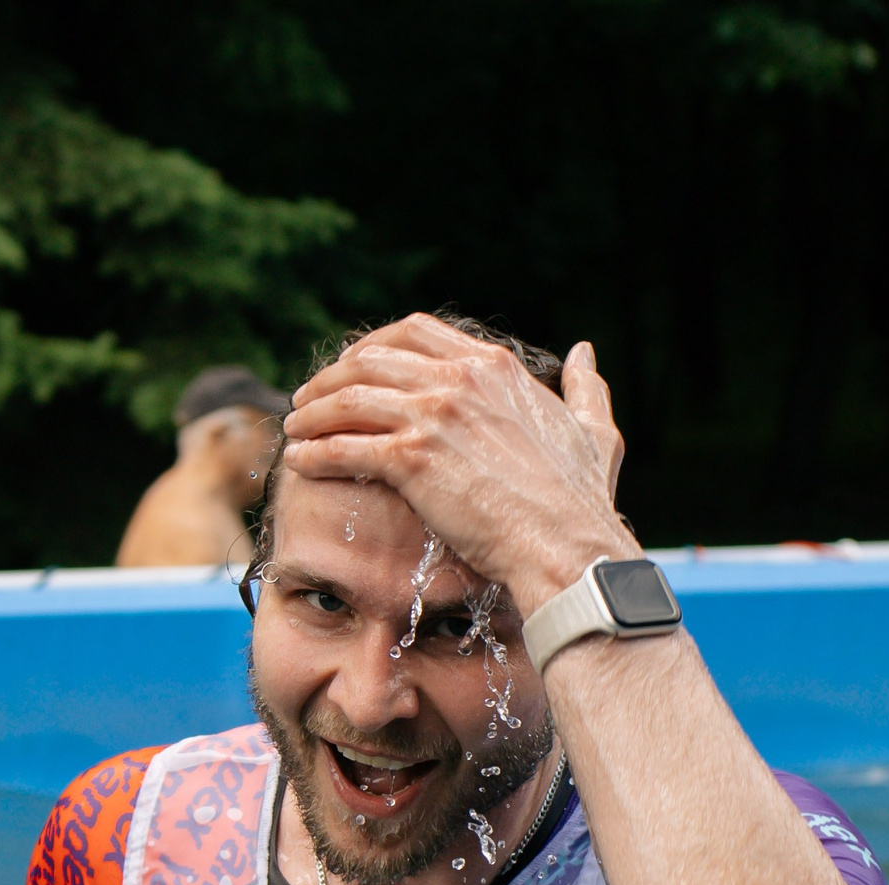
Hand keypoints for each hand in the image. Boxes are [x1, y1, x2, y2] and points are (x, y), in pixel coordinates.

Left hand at [280, 314, 636, 614]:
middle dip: (331, 375)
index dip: (373, 347)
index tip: (353, 368)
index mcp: (494, 368)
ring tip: (295, 428)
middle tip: (310, 399)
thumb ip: (586, 388)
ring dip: (313, 412)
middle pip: (370, 358)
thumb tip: (584, 351)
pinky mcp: (412, 460)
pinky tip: (299, 461)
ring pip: (348, 397)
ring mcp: (434, 416)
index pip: (414, 333)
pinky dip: (314, 450)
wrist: (566, 547)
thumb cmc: (580, 503)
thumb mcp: (593, 432)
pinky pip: (344, 445)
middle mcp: (460, 380)